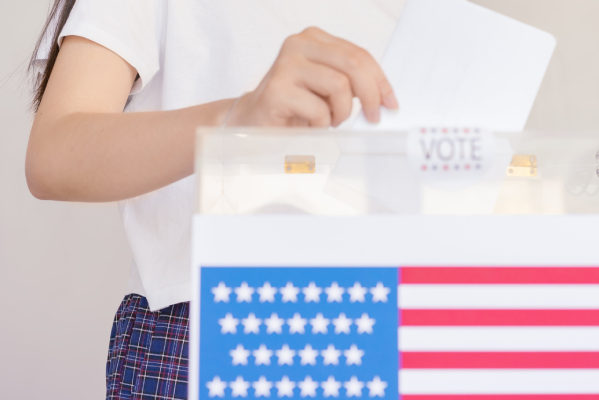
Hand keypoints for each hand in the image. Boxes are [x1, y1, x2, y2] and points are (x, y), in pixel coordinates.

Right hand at [227, 27, 397, 127]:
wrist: (253, 121)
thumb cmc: (292, 106)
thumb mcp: (326, 88)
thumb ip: (350, 81)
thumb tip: (383, 94)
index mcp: (313, 39)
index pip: (358, 54)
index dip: (380, 80)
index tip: (390, 101)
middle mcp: (298, 45)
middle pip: (353, 65)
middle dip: (370, 95)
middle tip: (373, 116)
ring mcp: (286, 65)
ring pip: (339, 86)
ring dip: (341, 112)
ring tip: (328, 121)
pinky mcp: (277, 89)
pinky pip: (319, 110)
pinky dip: (321, 124)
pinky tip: (309, 125)